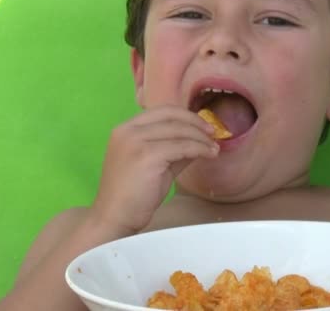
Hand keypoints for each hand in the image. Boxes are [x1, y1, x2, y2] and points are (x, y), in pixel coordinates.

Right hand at [91, 105, 218, 232]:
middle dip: (197, 124)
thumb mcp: (156, 164)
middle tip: (213, 134)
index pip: (162, 111)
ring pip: (179, 131)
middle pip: (172, 117)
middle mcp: (128, 130)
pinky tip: (209, 155)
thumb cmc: (134, 195)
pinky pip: (182, 147)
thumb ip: (175, 149)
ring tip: (214, 149)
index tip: (204, 126)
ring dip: (201, 138)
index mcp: (126, 128)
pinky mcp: (146, 155)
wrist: (115, 217)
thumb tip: (200, 140)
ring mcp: (135, 141)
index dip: (187, 115)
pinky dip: (199, 149)